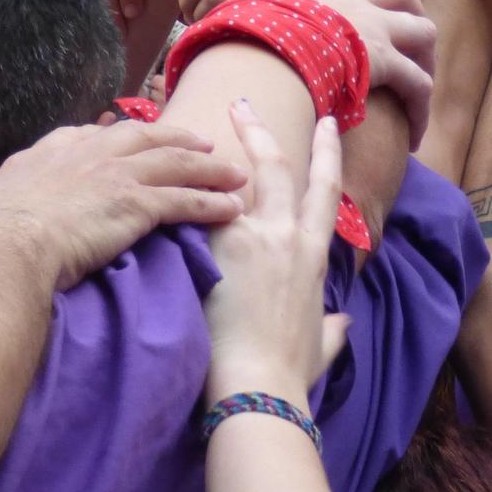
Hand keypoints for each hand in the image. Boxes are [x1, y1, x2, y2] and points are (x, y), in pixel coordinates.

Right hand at [0, 120, 247, 290]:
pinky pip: (184, 200)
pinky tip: (231, 209)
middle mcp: (88, 153)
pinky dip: (211, 203)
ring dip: (210, 170)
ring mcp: (114, 175)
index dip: (125, 136)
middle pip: (147, 138)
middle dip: (180, 139)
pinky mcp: (135, 204)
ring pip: (176, 164)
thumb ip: (11, 200)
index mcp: (51, 151)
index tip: (142, 138)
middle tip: (205, 144)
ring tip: (235, 175)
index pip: (96, 134)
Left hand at [202, 104, 349, 406]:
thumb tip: (341, 324)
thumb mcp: (321, 345)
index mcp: (315, 255)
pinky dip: (173, 195)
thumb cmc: (291, 373)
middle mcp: (286, 235)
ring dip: (208, 154)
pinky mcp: (216, 251)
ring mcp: (250, 239)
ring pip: (229, 181)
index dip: (325, 154)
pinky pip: (191, 212)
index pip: (325, 191)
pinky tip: (150, 177)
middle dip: (260, 131)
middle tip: (242, 104)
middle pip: (276, 167)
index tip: (323, 126)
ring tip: (184, 132)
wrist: (259, 388)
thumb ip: (331, 330)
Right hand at [281, 0, 437, 150]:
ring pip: (424, 40)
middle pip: (413, 5)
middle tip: (416, 55)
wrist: (275, 48)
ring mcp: (380, 35)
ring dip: (426, 64)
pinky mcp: (386, 65)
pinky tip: (415, 134)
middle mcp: (370, 9)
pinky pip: (418, 87)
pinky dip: (421, 110)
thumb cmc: (273, 24)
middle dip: (419, 26)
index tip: (403, 12)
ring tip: (418, 94)